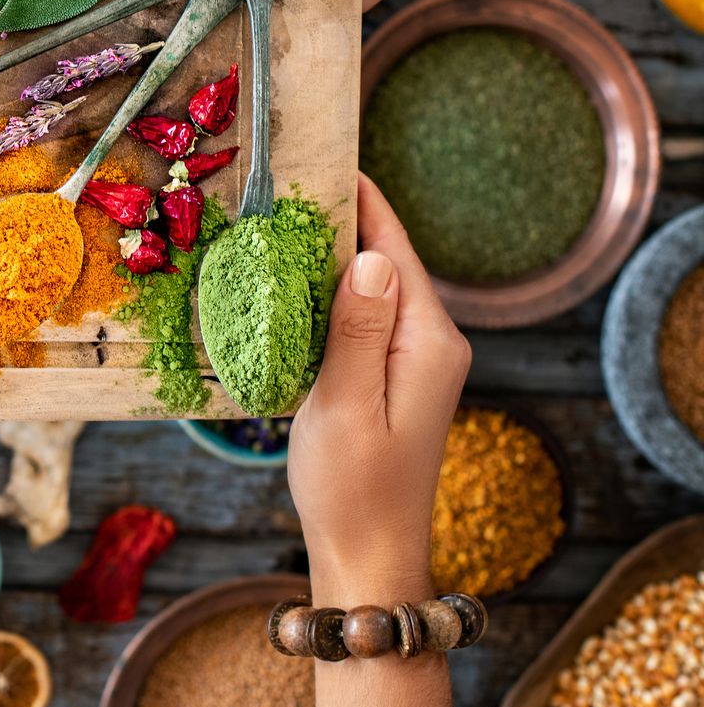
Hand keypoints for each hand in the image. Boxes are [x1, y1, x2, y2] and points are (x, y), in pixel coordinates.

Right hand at [288, 175, 470, 602]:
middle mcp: (432, 342)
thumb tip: (372, 255)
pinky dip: (325, 292)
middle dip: (338, 218)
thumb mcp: (346, 404)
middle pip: (385, 257)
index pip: (395, 246)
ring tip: (275, 217)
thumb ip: (359, 328)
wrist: (367, 555)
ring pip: (370, 285)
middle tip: (281, 178)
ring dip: (327, 254)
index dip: (359, 197)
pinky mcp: (390, 377)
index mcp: (429, 340)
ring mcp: (413, 360)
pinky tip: (287, 283)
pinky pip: (361, 315)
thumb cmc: (352, 487)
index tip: (320, 151)